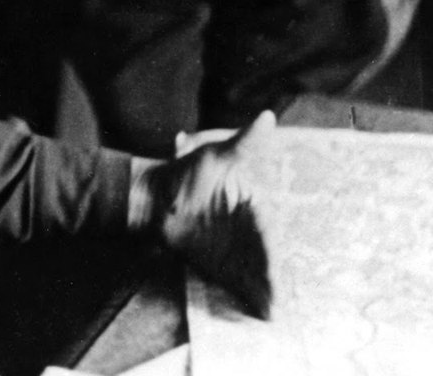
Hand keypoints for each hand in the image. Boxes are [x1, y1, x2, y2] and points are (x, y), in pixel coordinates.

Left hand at [130, 110, 275, 317]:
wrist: (152, 195)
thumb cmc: (185, 172)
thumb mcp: (215, 155)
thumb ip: (245, 143)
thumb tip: (267, 117)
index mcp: (251, 207)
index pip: (265, 232)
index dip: (272, 252)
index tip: (277, 269)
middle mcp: (246, 231)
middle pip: (263, 258)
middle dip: (272, 281)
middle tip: (279, 304)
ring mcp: (233, 248)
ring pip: (253, 273)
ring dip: (263, 293)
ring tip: (271, 315)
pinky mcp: (218, 263)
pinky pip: (236, 281)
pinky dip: (246, 296)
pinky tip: (256, 313)